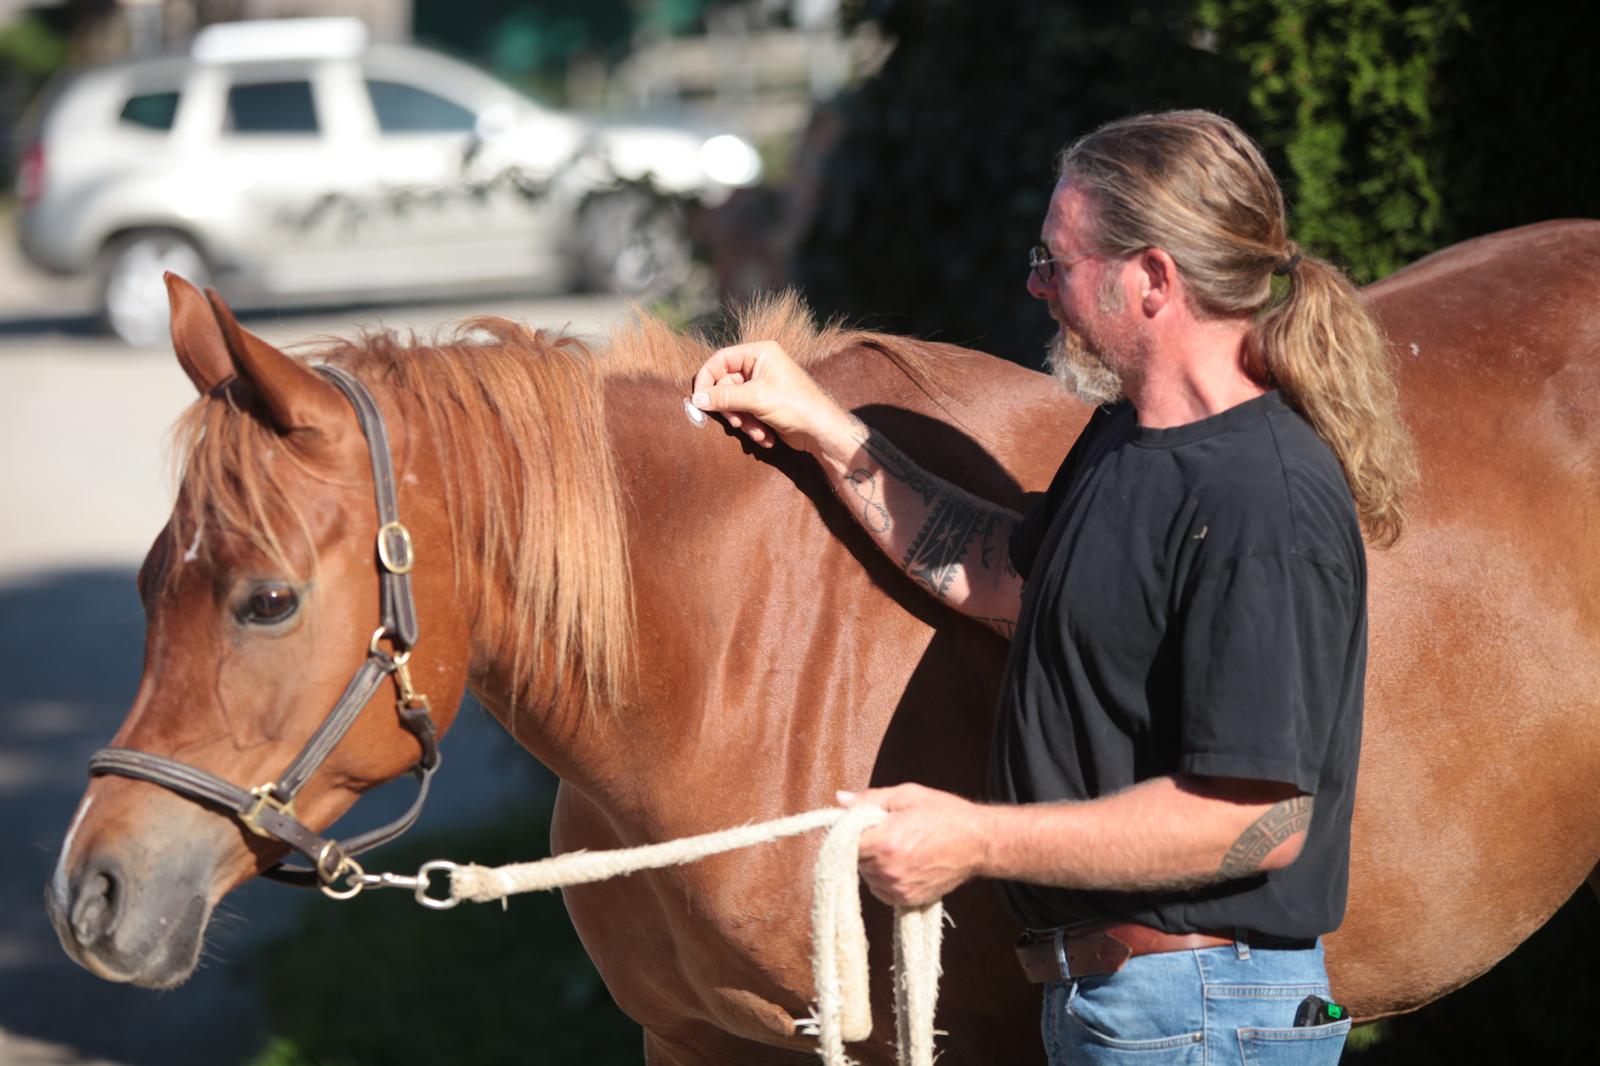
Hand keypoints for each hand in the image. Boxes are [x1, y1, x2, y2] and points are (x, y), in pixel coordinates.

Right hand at [690, 340, 853, 454]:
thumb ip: (724, 397)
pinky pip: (745, 414)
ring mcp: (761, 386)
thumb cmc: (796, 406)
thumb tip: (696, 399)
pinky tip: (766, 437)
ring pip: (734, 403)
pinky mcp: (764, 405)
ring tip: (757, 432)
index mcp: (759, 353)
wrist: (821, 432)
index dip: (707, 380)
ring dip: (743, 422)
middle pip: (725, 385)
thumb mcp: (756, 399)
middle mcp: (759, 366)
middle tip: (737, 423)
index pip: (720, 360)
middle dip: (731, 409)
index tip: (698, 401)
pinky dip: (752, 427)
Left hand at [838, 783, 989, 906]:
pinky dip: (884, 878)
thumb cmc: (945, 815)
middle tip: (885, 831)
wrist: (978, 842)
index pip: (845, 841)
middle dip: (863, 845)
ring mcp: (898, 888)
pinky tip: (902, 863)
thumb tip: (840, 799)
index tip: (862, 823)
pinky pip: (881, 890)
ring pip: (867, 876)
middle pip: (854, 859)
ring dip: (873, 863)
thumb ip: (870, 799)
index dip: (851, 830)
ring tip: (897, 847)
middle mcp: (889, 869)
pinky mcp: (908, 900)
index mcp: (885, 841)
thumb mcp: (906, 796)